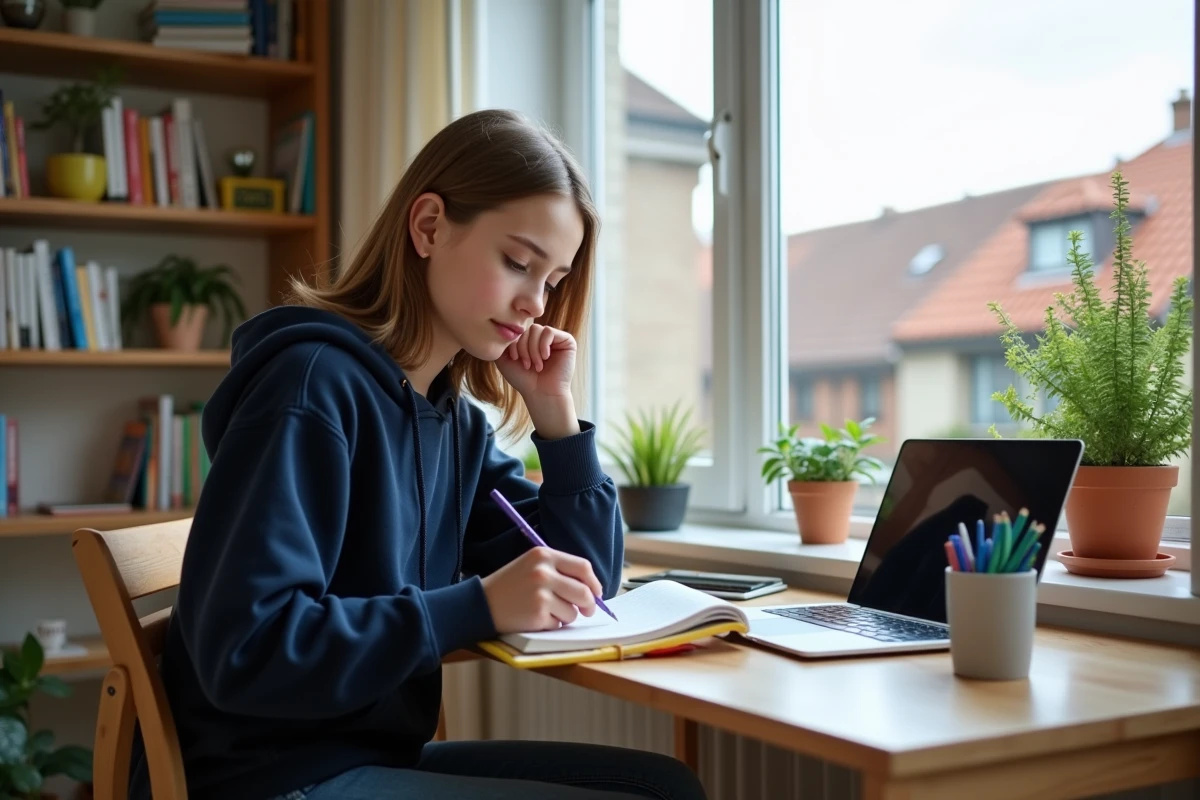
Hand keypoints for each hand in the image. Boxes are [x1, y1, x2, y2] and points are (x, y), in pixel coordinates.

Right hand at [481, 546, 602, 633]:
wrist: (481, 602)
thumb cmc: (510, 584)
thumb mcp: (532, 565)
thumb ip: (560, 571)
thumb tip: (592, 590)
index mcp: (544, 554)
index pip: (583, 567)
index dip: (594, 582)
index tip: (596, 593)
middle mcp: (543, 572)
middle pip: (584, 591)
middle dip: (589, 604)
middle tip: (586, 611)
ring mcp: (541, 594)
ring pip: (573, 611)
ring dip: (566, 616)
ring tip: (546, 611)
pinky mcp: (537, 614)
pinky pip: (559, 624)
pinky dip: (552, 624)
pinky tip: (535, 618)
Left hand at [495, 323, 575, 403]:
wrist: (541, 394)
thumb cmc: (524, 379)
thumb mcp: (505, 359)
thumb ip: (501, 342)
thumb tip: (503, 325)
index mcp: (530, 340)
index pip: (518, 330)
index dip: (513, 344)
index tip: (514, 359)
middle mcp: (543, 338)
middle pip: (527, 329)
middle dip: (523, 348)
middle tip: (527, 365)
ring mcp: (555, 338)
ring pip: (537, 329)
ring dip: (533, 349)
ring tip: (537, 365)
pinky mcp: (567, 340)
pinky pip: (549, 331)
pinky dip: (543, 346)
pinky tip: (545, 358)